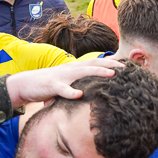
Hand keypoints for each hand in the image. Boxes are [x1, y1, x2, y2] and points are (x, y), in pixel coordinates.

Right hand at [5, 58, 121, 106]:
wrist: (27, 84)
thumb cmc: (52, 85)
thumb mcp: (70, 83)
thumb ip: (83, 84)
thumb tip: (100, 91)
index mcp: (77, 68)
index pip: (98, 63)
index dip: (114, 64)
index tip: (130, 67)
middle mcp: (72, 69)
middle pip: (94, 63)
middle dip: (112, 65)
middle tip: (127, 69)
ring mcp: (62, 76)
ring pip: (82, 72)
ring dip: (98, 73)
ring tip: (112, 75)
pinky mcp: (51, 85)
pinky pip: (62, 88)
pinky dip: (70, 91)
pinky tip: (79, 94)